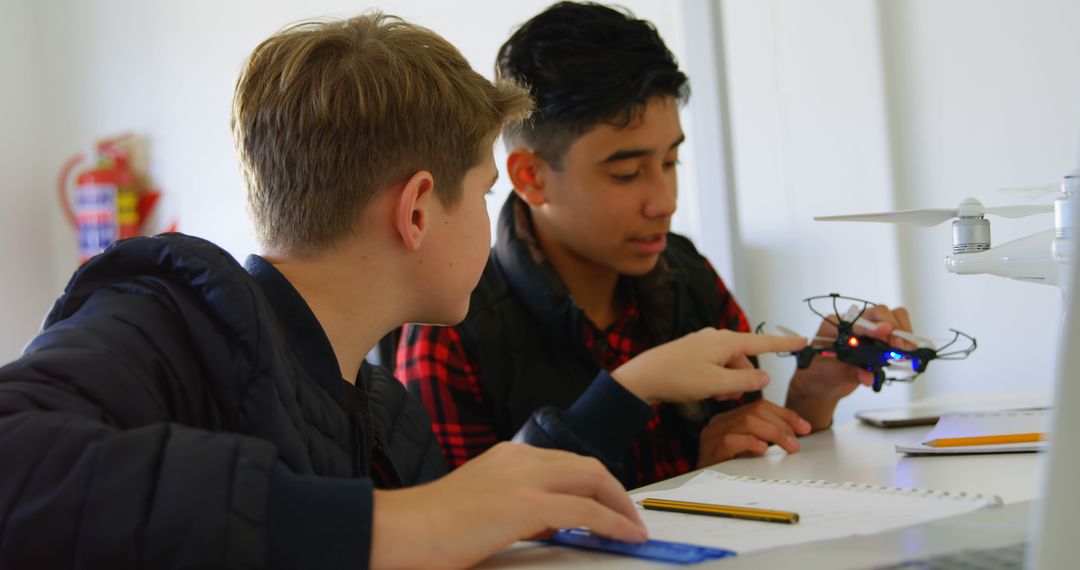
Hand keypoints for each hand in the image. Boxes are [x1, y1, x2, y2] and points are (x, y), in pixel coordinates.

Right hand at [369, 442, 645, 569]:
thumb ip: (514, 508)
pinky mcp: (524, 505)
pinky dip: (613, 522)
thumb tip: (548, 526)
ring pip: (593, 480)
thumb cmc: (429, 529)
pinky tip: (625, 535)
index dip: (594, 484)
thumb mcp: (480, 508)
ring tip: (633, 528)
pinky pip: (586, 511)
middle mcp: (519, 458)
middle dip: (616, 492)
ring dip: (620, 505)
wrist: (399, 531)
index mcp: (507, 457)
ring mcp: (522, 478)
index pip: (565, 463)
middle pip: (587, 466)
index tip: (607, 504)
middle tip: (630, 517)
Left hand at [611, 328, 806, 404]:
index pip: (763, 342)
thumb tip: (764, 376)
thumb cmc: (677, 378)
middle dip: (743, 379)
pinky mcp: (693, 353)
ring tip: (712, 395)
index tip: (804, 341)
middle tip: (726, 395)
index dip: (785, 344)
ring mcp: (703, 344)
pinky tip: (703, 391)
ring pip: (730, 365)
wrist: (642, 377)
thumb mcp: (717, 384)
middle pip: (745, 358)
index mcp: (726, 341)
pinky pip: (715, 367)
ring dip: (728, 382)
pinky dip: (716, 380)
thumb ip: (745, 380)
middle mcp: (716, 337)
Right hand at [697, 399, 812, 466]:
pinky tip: (763, 449)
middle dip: (782, 424)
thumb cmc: (727, 468)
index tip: (804, 427)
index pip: (760, 406)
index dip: (785, 414)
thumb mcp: (749, 449)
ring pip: (746, 422)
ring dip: (774, 433)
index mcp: (729, 418)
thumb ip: (765, 437)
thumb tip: (795, 434)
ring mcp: (712, 435)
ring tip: (788, 446)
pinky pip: (730, 440)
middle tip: (797, 441)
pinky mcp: (710, 451)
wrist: (699, 488)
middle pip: (755, 411)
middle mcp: (719, 422)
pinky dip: (750, 442)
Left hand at [787, 304, 912, 429]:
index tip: (885, 331)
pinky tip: (906, 355)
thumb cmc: (818, 375)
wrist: (820, 385)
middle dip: (893, 328)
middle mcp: (853, 323)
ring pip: (893, 318)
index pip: (857, 320)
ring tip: (905, 351)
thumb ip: (848, 372)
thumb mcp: (828, 374)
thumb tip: (868, 375)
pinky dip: (905, 343)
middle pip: (879, 312)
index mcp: (835, 325)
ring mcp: (868, 331)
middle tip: (899, 347)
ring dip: (903, 333)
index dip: (872, 326)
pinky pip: (897, 334)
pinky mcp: (879, 342)